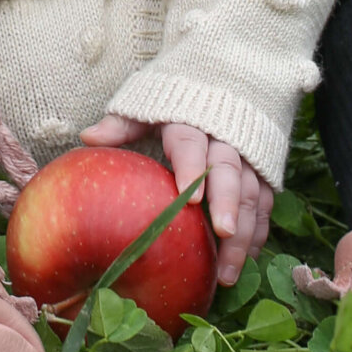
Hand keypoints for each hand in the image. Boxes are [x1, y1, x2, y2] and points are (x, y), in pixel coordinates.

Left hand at [79, 115, 272, 288]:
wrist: (224, 80)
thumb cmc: (173, 102)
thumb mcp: (146, 105)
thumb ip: (123, 124)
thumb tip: (87, 138)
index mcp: (188, 120)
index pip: (190, 144)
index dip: (191, 168)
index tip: (189, 199)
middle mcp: (223, 136)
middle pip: (228, 169)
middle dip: (228, 202)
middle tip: (222, 234)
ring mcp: (247, 154)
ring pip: (251, 191)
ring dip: (243, 231)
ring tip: (228, 271)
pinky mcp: (262, 170)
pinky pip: (264, 203)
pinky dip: (257, 231)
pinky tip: (246, 259)